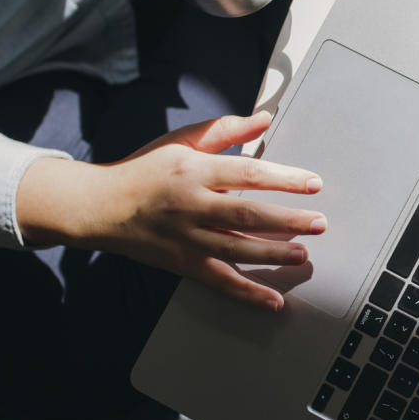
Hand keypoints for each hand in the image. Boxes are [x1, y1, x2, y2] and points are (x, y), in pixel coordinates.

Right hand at [17, 112, 325, 310]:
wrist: (99, 207)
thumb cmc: (144, 169)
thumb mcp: (181, 141)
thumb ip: (225, 129)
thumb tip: (265, 118)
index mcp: (193, 170)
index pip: (246, 173)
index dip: (283, 178)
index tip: (314, 184)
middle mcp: (190, 205)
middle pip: (245, 215)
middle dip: (287, 221)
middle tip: (320, 223)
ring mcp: (185, 238)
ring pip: (235, 250)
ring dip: (273, 255)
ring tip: (304, 255)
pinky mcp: (181, 263)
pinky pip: (218, 281)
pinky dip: (247, 293)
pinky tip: (274, 301)